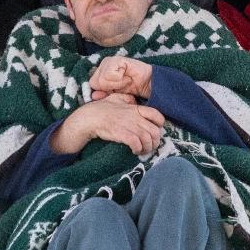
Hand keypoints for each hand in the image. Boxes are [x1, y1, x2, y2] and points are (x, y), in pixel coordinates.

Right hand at [51, 94, 165, 156]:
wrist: (89, 118)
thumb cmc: (101, 108)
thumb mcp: (116, 98)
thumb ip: (127, 99)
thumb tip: (133, 101)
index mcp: (136, 108)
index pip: (157, 115)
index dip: (160, 125)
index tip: (156, 131)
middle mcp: (136, 117)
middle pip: (155, 132)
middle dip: (155, 142)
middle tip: (149, 146)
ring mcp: (130, 126)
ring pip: (148, 140)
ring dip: (147, 148)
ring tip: (142, 151)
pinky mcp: (123, 135)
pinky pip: (137, 144)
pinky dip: (138, 149)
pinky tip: (134, 151)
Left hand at [90, 54, 153, 100]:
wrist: (146, 83)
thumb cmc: (131, 87)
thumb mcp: (114, 94)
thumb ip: (103, 94)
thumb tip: (93, 96)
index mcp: (99, 72)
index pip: (92, 84)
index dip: (104, 90)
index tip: (116, 89)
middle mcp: (102, 64)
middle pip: (95, 82)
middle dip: (110, 87)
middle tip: (121, 84)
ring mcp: (108, 60)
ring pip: (102, 79)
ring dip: (116, 83)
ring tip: (125, 80)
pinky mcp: (115, 59)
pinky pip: (110, 75)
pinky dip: (120, 79)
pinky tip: (127, 75)